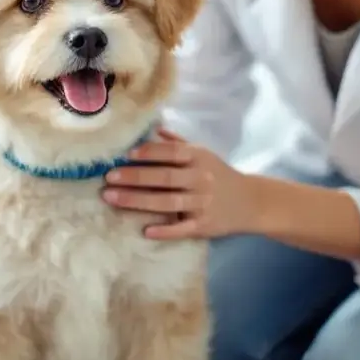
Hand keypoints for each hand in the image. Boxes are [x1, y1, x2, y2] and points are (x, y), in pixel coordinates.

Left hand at [102, 129, 255, 239]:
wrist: (251, 202)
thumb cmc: (219, 174)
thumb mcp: (203, 153)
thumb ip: (178, 143)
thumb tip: (153, 128)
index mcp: (198, 158)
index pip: (171, 152)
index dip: (149, 152)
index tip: (126, 155)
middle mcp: (200, 179)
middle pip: (163, 177)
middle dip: (134, 177)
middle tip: (108, 177)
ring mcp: (202, 203)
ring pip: (167, 202)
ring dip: (137, 200)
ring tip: (111, 198)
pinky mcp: (204, 225)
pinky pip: (182, 228)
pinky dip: (165, 230)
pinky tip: (145, 231)